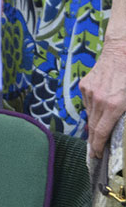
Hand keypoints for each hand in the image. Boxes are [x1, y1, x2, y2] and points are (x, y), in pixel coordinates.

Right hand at [81, 37, 125, 157]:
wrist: (121, 50)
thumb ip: (124, 117)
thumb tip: (120, 129)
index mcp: (113, 105)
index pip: (101, 132)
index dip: (98, 147)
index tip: (96, 156)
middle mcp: (98, 100)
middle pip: (93, 127)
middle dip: (94, 142)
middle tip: (95, 153)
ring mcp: (90, 92)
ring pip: (90, 115)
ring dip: (94, 125)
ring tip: (98, 134)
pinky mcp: (85, 85)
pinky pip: (88, 103)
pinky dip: (93, 109)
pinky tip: (100, 109)